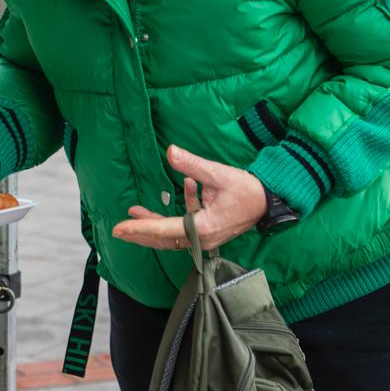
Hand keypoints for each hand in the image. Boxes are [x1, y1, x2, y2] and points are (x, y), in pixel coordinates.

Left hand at [111, 145, 268, 251]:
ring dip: (154, 224)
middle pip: (164, 239)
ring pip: (173, 233)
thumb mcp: (218, 174)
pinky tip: (186, 185)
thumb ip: (192, 164)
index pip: (163, 229)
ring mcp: (206, 236)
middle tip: (119, 230)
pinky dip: (181, 209)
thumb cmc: (247, 191)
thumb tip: (171, 151)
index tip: (119, 228)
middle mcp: (202, 237)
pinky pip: (188, 223)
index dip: (139, 228)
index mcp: (201, 227)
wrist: (271, 202)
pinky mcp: (210, 230)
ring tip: (136, 212)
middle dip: (140, 234)